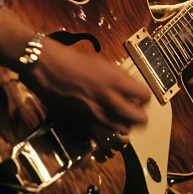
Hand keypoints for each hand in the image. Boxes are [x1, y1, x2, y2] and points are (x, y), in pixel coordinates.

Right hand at [0, 6, 149, 141]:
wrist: (47, 66)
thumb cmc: (73, 58)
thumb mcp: (101, 62)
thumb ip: (116, 77)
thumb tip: (128, 87)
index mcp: (116, 80)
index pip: (144, 95)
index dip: (144, 96)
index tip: (141, 95)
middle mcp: (109, 99)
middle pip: (138, 118)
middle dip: (140, 115)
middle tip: (136, 110)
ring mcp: (96, 113)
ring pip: (123, 131)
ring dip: (126, 125)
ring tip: (122, 119)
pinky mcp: (83, 122)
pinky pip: (103, 134)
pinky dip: (108, 132)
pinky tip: (105, 124)